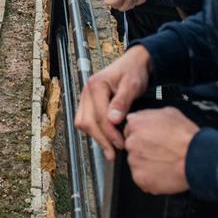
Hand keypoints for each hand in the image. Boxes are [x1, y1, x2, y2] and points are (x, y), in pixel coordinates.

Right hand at [74, 45, 151, 159]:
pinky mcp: (88, 104)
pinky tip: (107, 140)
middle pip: (86, 122)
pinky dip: (95, 132)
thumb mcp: (132, 85)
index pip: (98, 115)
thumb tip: (113, 120)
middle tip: (114, 153)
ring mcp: (85, 98)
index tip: (122, 143)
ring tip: (111, 150)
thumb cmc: (134, 71)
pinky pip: (86, 121)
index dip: (109, 133)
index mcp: (95, 85)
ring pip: (83, 123)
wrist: (134, 64)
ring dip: (96, 137)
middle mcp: (86, 92)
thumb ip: (122, 101)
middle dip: (101, 139)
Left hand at [124, 108, 198, 194]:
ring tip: (164, 162)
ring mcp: (135, 162)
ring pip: (136, 163)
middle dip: (143, 149)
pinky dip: (151, 177)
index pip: (130, 130)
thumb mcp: (170, 113)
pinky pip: (142, 178)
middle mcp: (132, 143)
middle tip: (160, 151)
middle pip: (132, 147)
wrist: (198, 159)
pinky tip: (164, 172)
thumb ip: (148, 114)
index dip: (143, 135)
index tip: (152, 140)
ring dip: (146, 163)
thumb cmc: (187, 137)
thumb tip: (138, 117)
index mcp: (136, 124)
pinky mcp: (140, 178)